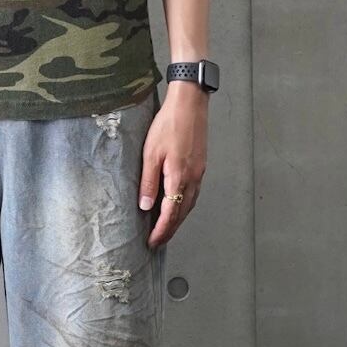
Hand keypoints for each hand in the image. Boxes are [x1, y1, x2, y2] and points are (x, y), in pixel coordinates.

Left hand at [139, 84, 207, 247]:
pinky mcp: (200, 166)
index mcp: (178, 177)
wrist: (190, 104)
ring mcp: (199, 173)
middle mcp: (192, 178)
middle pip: (182, 213)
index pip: (170, 213)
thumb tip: (146, 206)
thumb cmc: (169, 124)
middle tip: (158, 242)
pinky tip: (177, 206)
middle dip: (170, 230)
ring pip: (189, 204)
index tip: (152, 242)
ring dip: (178, 220)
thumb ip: (149, 181)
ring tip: (166, 229)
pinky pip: (193, 194)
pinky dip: (184, 206)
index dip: (161, 230)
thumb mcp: (151, 153)